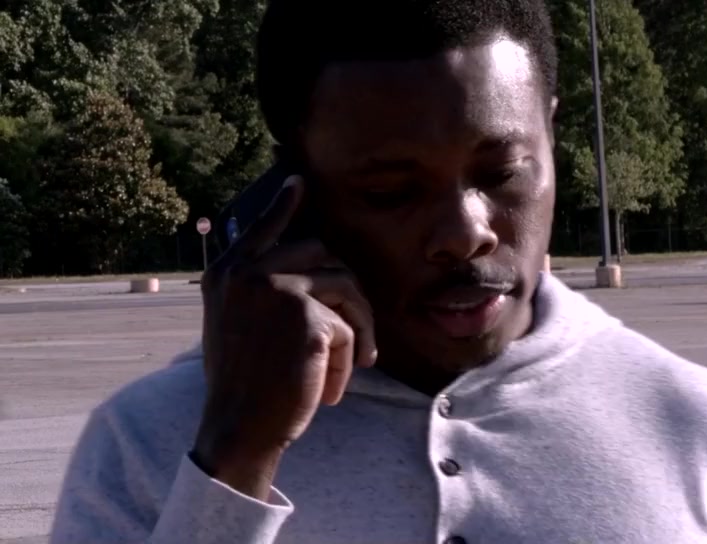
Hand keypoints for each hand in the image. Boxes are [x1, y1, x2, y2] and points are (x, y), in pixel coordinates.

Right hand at [192, 175, 376, 499]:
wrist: (240, 426)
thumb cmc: (245, 382)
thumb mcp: (238, 324)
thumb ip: (260, 289)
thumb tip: (308, 258)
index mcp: (225, 273)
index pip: (260, 227)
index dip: (283, 204)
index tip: (299, 181)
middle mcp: (246, 271)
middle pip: (324, 254)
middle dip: (349, 296)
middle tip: (359, 341)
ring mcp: (275, 287)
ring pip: (345, 287)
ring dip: (356, 331)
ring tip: (346, 368)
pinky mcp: (305, 314)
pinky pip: (349, 327)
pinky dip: (349, 361)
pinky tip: (330, 389)